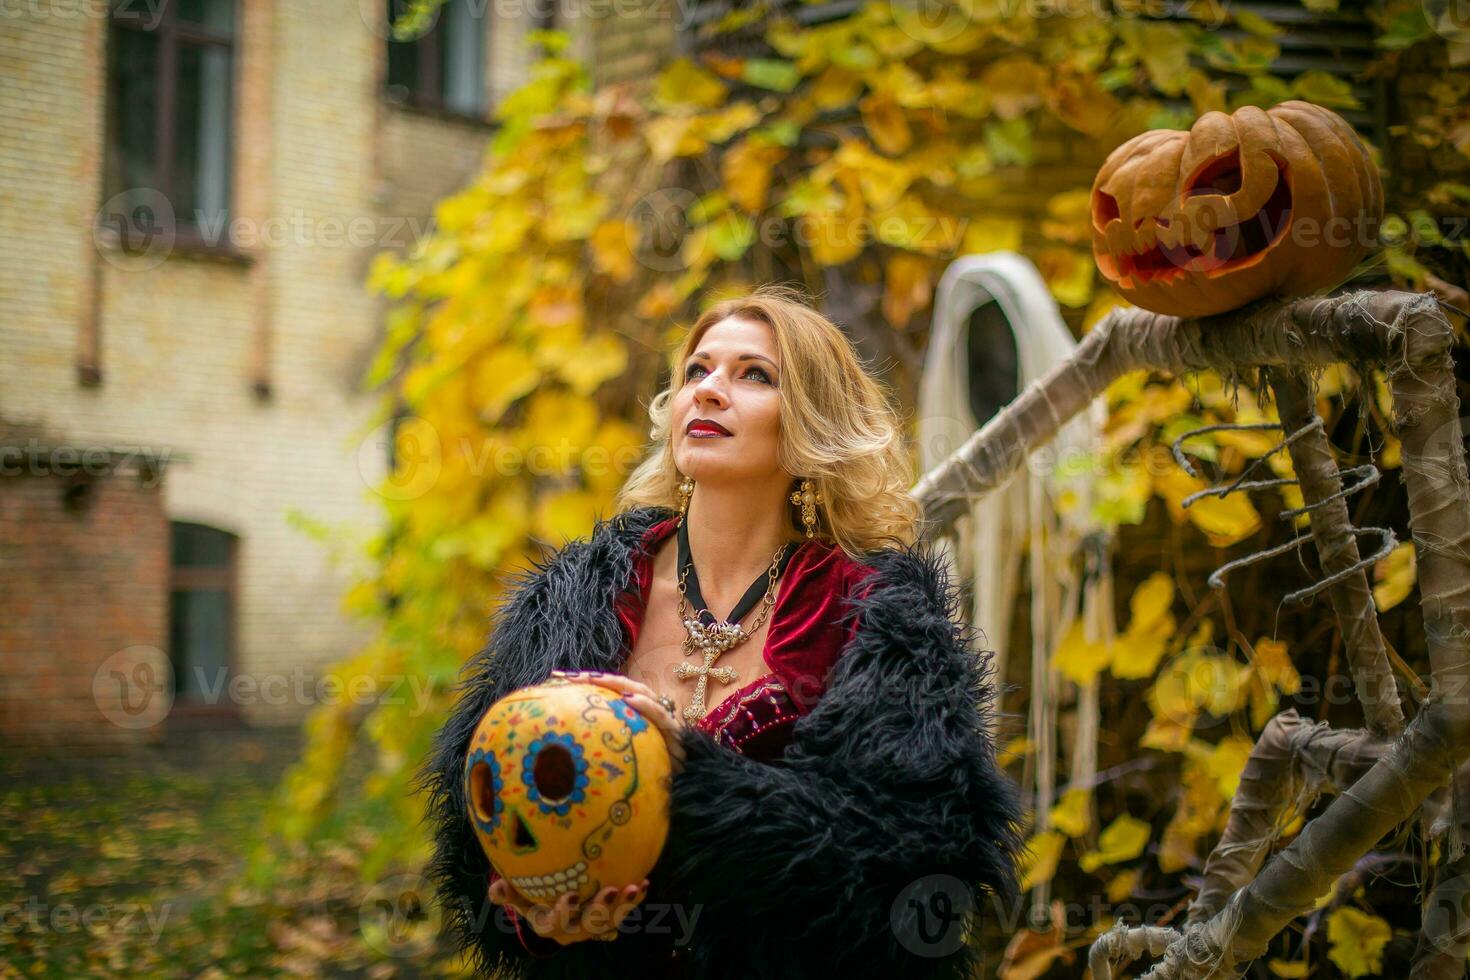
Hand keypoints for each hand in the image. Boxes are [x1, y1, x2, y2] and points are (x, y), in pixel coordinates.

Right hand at [488, 875, 647, 944]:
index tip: (572, 895)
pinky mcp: (608, 918)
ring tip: (634, 887)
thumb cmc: (532, 895)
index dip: (564, 913)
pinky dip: (635, 901)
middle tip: (610, 891)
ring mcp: (593, 927)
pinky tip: (645, 883)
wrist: (553, 904)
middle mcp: (573, 931)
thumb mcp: (517, 895)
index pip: (556, 925)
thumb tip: (497, 888)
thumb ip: (506, 894)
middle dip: (601, 911)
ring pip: (611, 921)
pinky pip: (624, 912)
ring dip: (624, 907)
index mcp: (549, 926)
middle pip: (589, 927)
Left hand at [550, 669, 686, 773]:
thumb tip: (564, 748)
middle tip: (569, 676)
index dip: (589, 683)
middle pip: (625, 687)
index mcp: (638, 718)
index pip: (613, 693)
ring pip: (643, 693)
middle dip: (597, 678)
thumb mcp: (623, 762)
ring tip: (593, 679)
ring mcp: (665, 722)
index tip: (557, 678)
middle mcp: (651, 715)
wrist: (686, 793)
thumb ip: (605, 745)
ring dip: (618, 684)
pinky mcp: (677, 735)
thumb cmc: (652, 780)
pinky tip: (628, 700)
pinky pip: (661, 716)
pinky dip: (646, 705)